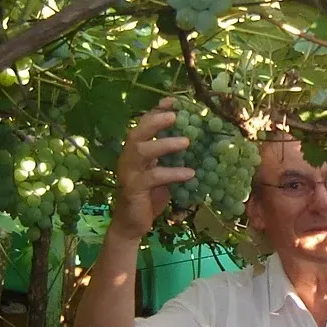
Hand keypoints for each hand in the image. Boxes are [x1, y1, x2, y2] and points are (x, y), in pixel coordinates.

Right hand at [109, 97, 194, 240]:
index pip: (143, 125)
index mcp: (135, 150)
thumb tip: (198, 142)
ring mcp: (129, 172)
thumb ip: (172, 158)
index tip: (173, 101)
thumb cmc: (150, 196)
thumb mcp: (163, 172)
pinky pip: (153, 176)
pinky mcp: (133, 188)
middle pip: (137, 132)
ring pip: (142, 151)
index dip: (156, 112)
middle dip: (155, 120)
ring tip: (187, 141)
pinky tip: (190, 173)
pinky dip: (173, 173)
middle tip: (175, 116)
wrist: (133, 224)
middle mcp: (128, 157)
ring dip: (164, 144)